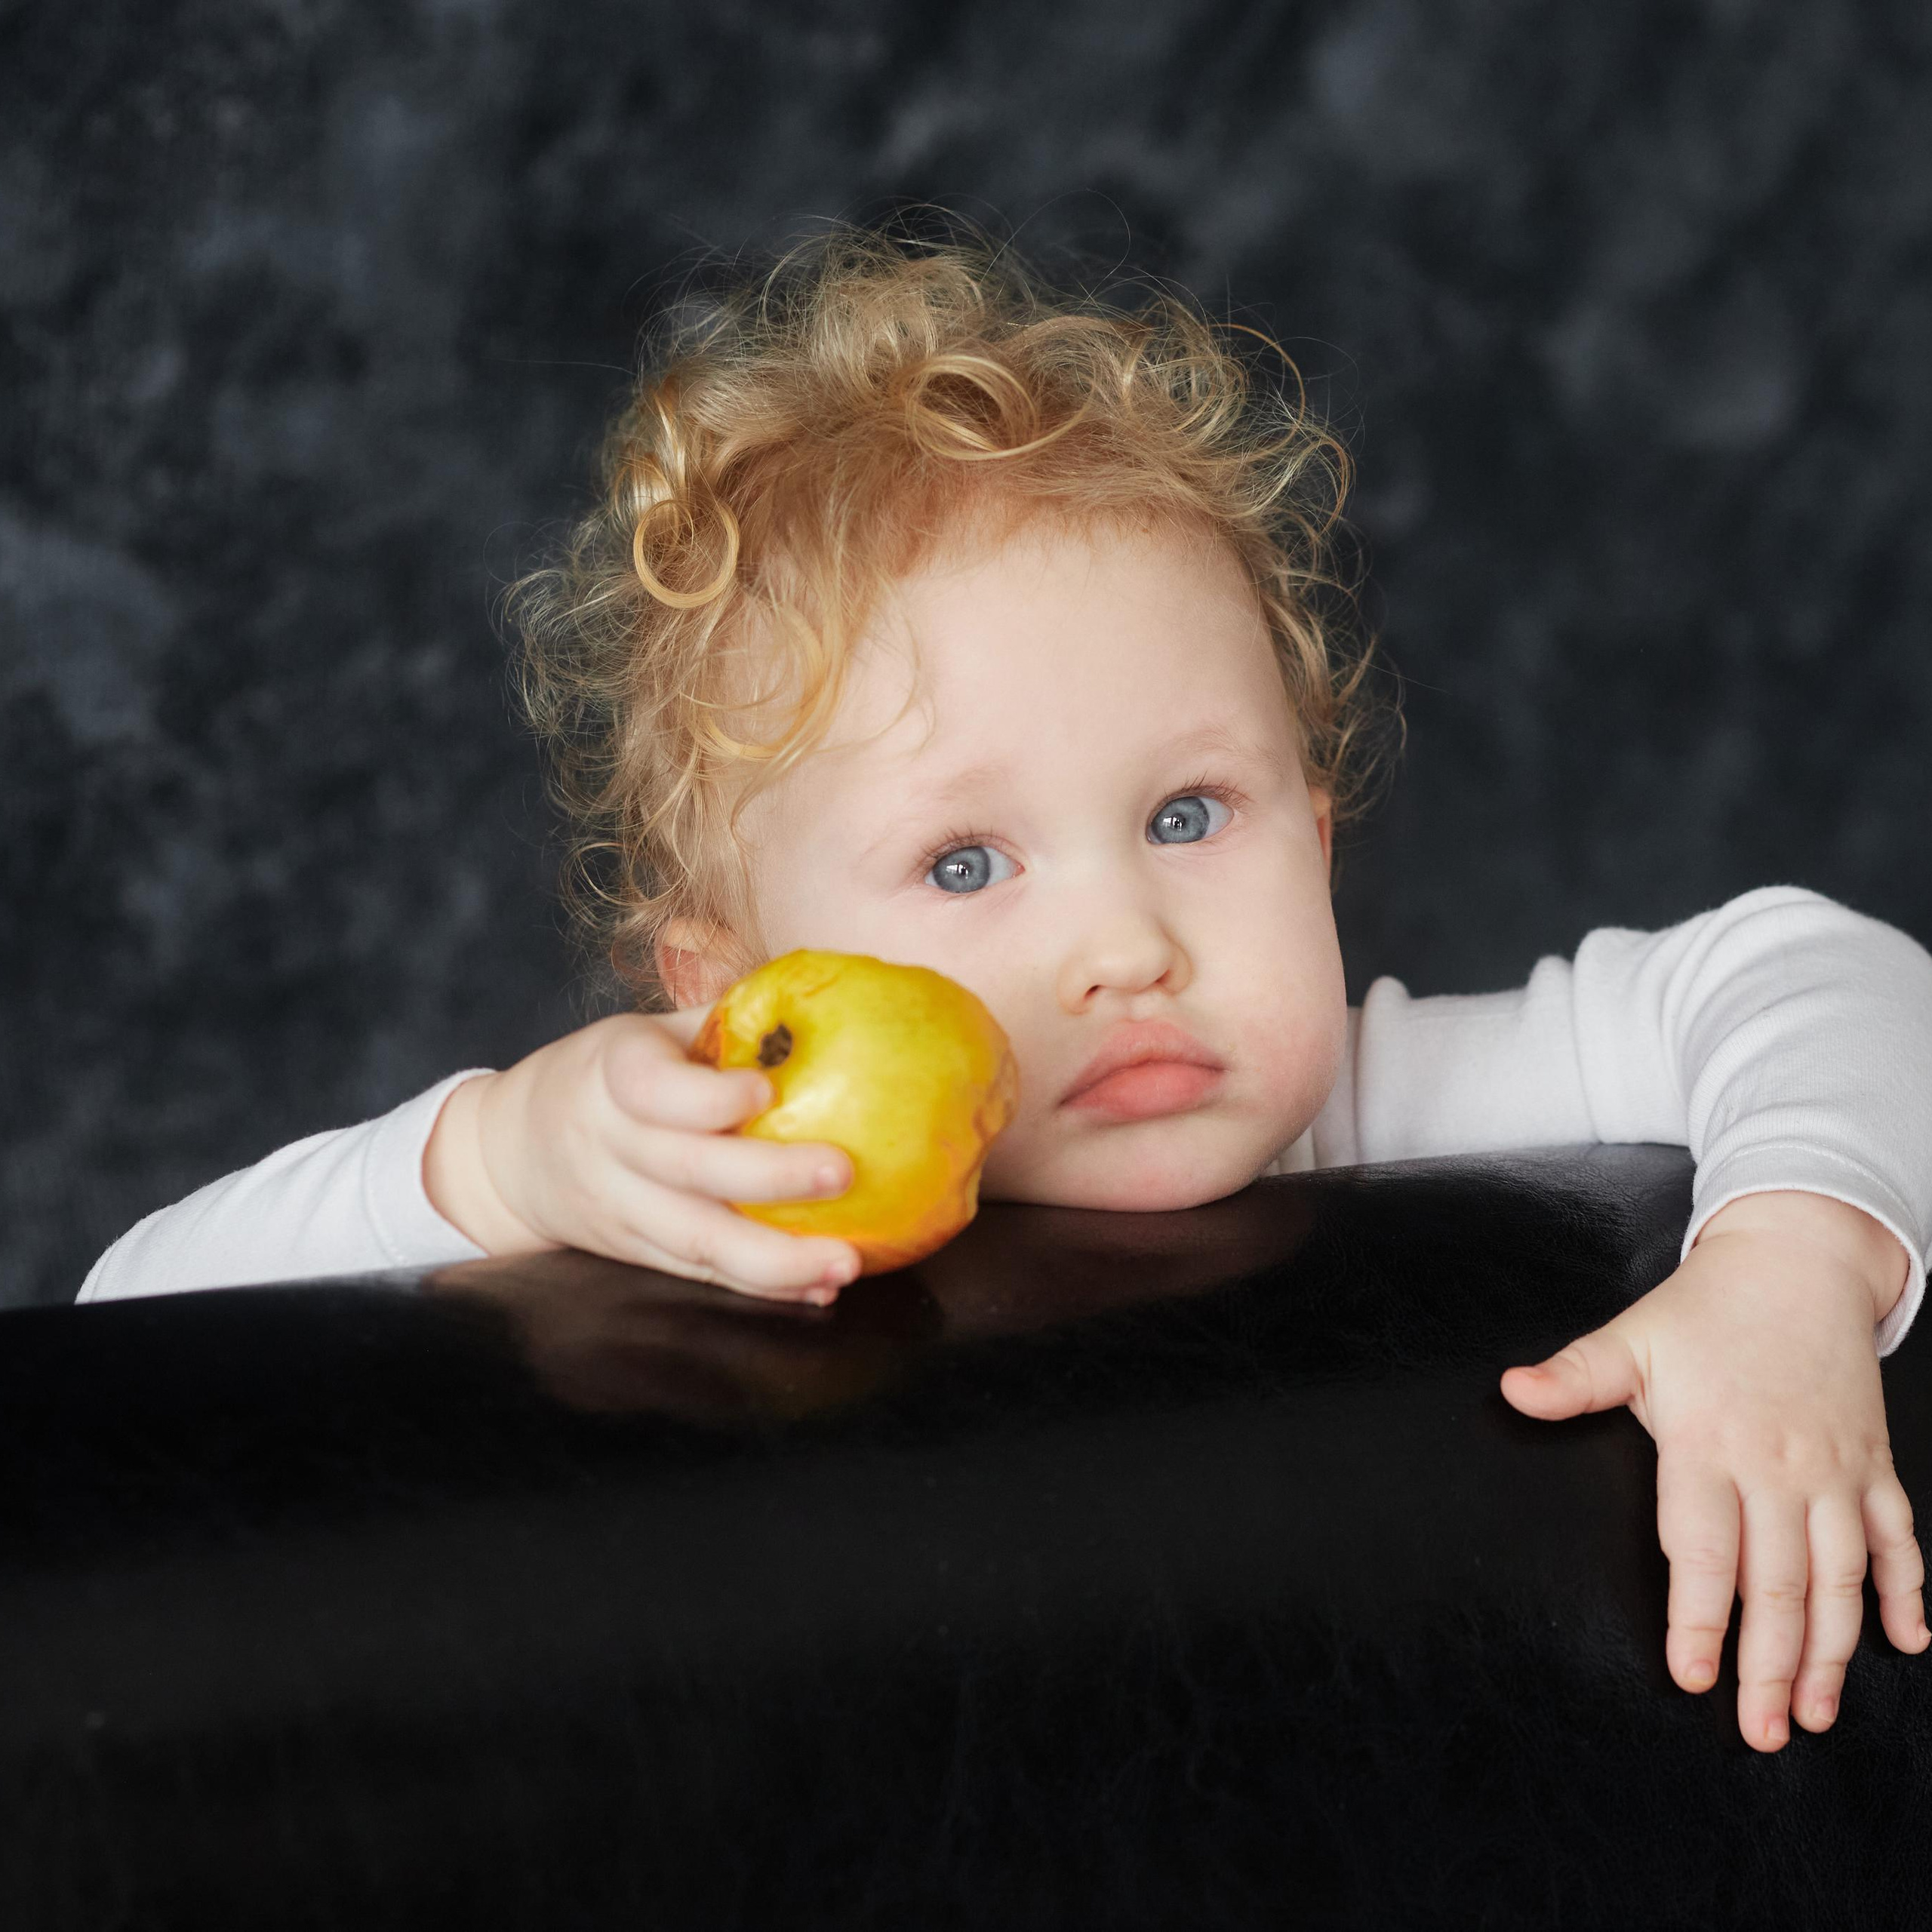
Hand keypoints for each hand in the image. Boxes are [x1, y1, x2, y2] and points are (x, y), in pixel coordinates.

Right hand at [421, 1004, 861, 1304]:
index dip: (709, 1096)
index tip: (767, 1089)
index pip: (652, 1089)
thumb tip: (820, 990)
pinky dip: (763, 1285)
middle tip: (843, 1172)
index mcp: (612, 1074)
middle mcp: (612, 1144)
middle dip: (771, 1177)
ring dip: (777, 1260)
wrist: (511, 1150)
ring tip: (845, 1262)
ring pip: (698, 1240)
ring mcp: (622, 1207)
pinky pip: (702, 1273)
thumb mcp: (645, 1032)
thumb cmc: (605, 1074)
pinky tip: (818, 1286)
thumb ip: (722, 1017)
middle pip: (688, 1169)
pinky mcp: (636, 1252)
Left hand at [1499, 1190, 1927, 1751]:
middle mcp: (1779, 1467)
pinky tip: (1907, 1644)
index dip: (1697, 1617)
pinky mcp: (1873, 1464)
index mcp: (1709, 1444)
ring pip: (1841, 1577)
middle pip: (1777, 1584)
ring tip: (1817, 1714)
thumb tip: (1510, 1390)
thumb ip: (1574, 1377)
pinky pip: (1899, 1539)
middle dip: (1769, 1666)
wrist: (1796, 1262)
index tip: (1691, 1675)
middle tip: (1760, 1731)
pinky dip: (1908, 1593)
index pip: (1704, 1550)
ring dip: (1833, 1652)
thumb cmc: (1703, 1310)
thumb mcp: (1629, 1338)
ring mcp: (1834, 1470)